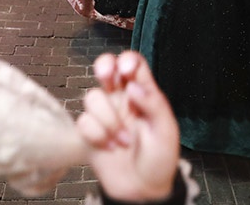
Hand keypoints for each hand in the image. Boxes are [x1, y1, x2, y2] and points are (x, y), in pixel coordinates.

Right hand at [77, 52, 179, 201]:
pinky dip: (97, 136)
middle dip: (103, 66)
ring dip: (108, 119)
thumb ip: (153, 104)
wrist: (143, 189)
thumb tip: (132, 86)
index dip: (127, 60)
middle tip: (107, 77)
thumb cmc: (160, 158)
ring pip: (92, 96)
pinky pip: (83, 122)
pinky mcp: (89, 133)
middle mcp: (121, 99)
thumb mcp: (166, 129)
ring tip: (123, 140)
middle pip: (106, 67)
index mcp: (143, 93)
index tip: (127, 72)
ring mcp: (104, 115)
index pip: (133, 63)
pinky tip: (110, 148)